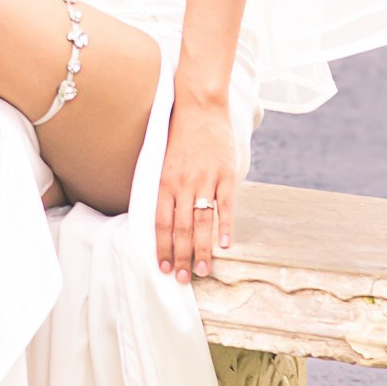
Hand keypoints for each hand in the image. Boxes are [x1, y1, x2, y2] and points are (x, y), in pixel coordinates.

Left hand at [155, 87, 236, 283]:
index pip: (161, 223)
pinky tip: (224, 245)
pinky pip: (225, 205)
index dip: (161, 248)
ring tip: (201, 271)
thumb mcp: (162, 161)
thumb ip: (164, 190)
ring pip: (201, 222)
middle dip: (180, 257)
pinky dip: (225, 226)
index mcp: (164, 182)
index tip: (162, 268)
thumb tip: (162, 220)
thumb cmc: (178, 135)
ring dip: (201, 250)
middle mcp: (182, 184)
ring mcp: (205, 179)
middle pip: (181, 229)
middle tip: (182, 280)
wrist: (199, 105)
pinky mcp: (226, 173)